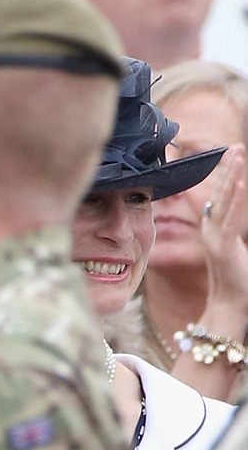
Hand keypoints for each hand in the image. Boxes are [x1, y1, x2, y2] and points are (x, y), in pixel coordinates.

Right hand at [201, 145, 247, 341]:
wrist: (230, 303)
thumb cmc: (236, 278)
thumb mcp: (234, 247)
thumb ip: (232, 229)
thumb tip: (235, 212)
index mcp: (212, 229)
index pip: (218, 196)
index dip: (223, 174)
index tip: (230, 153)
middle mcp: (210, 230)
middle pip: (218, 192)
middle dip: (227, 168)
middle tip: (235, 146)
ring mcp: (215, 238)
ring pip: (223, 200)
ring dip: (230, 176)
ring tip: (237, 154)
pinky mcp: (225, 247)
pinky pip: (231, 220)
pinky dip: (235, 201)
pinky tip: (239, 184)